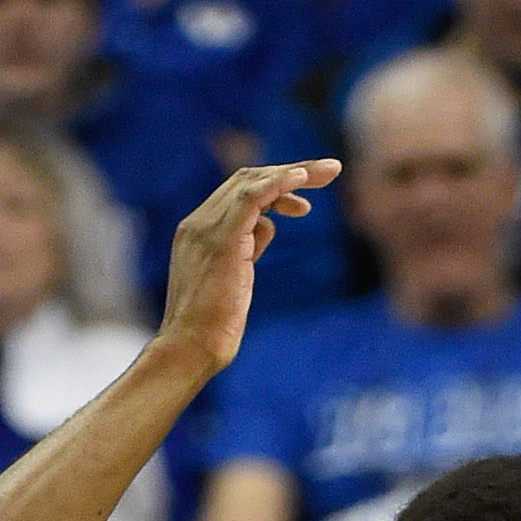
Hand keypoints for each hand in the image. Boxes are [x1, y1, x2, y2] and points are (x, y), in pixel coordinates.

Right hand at [158, 157, 339, 384]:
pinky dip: (277, 183)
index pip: (238, 193)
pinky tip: (300, 176)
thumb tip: (268, 226)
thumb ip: (248, 248)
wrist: (190, 350)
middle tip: (330, 170)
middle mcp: (199, 223)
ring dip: (295, 173)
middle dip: (291, 171)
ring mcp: (207, 229)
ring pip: (252, 182)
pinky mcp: (221, 241)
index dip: (274, 188)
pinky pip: (251, 198)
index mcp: (199, 231)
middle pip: (247, 178)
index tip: (303, 202)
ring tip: (329, 172)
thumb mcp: (235, 278)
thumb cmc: (212, 328)